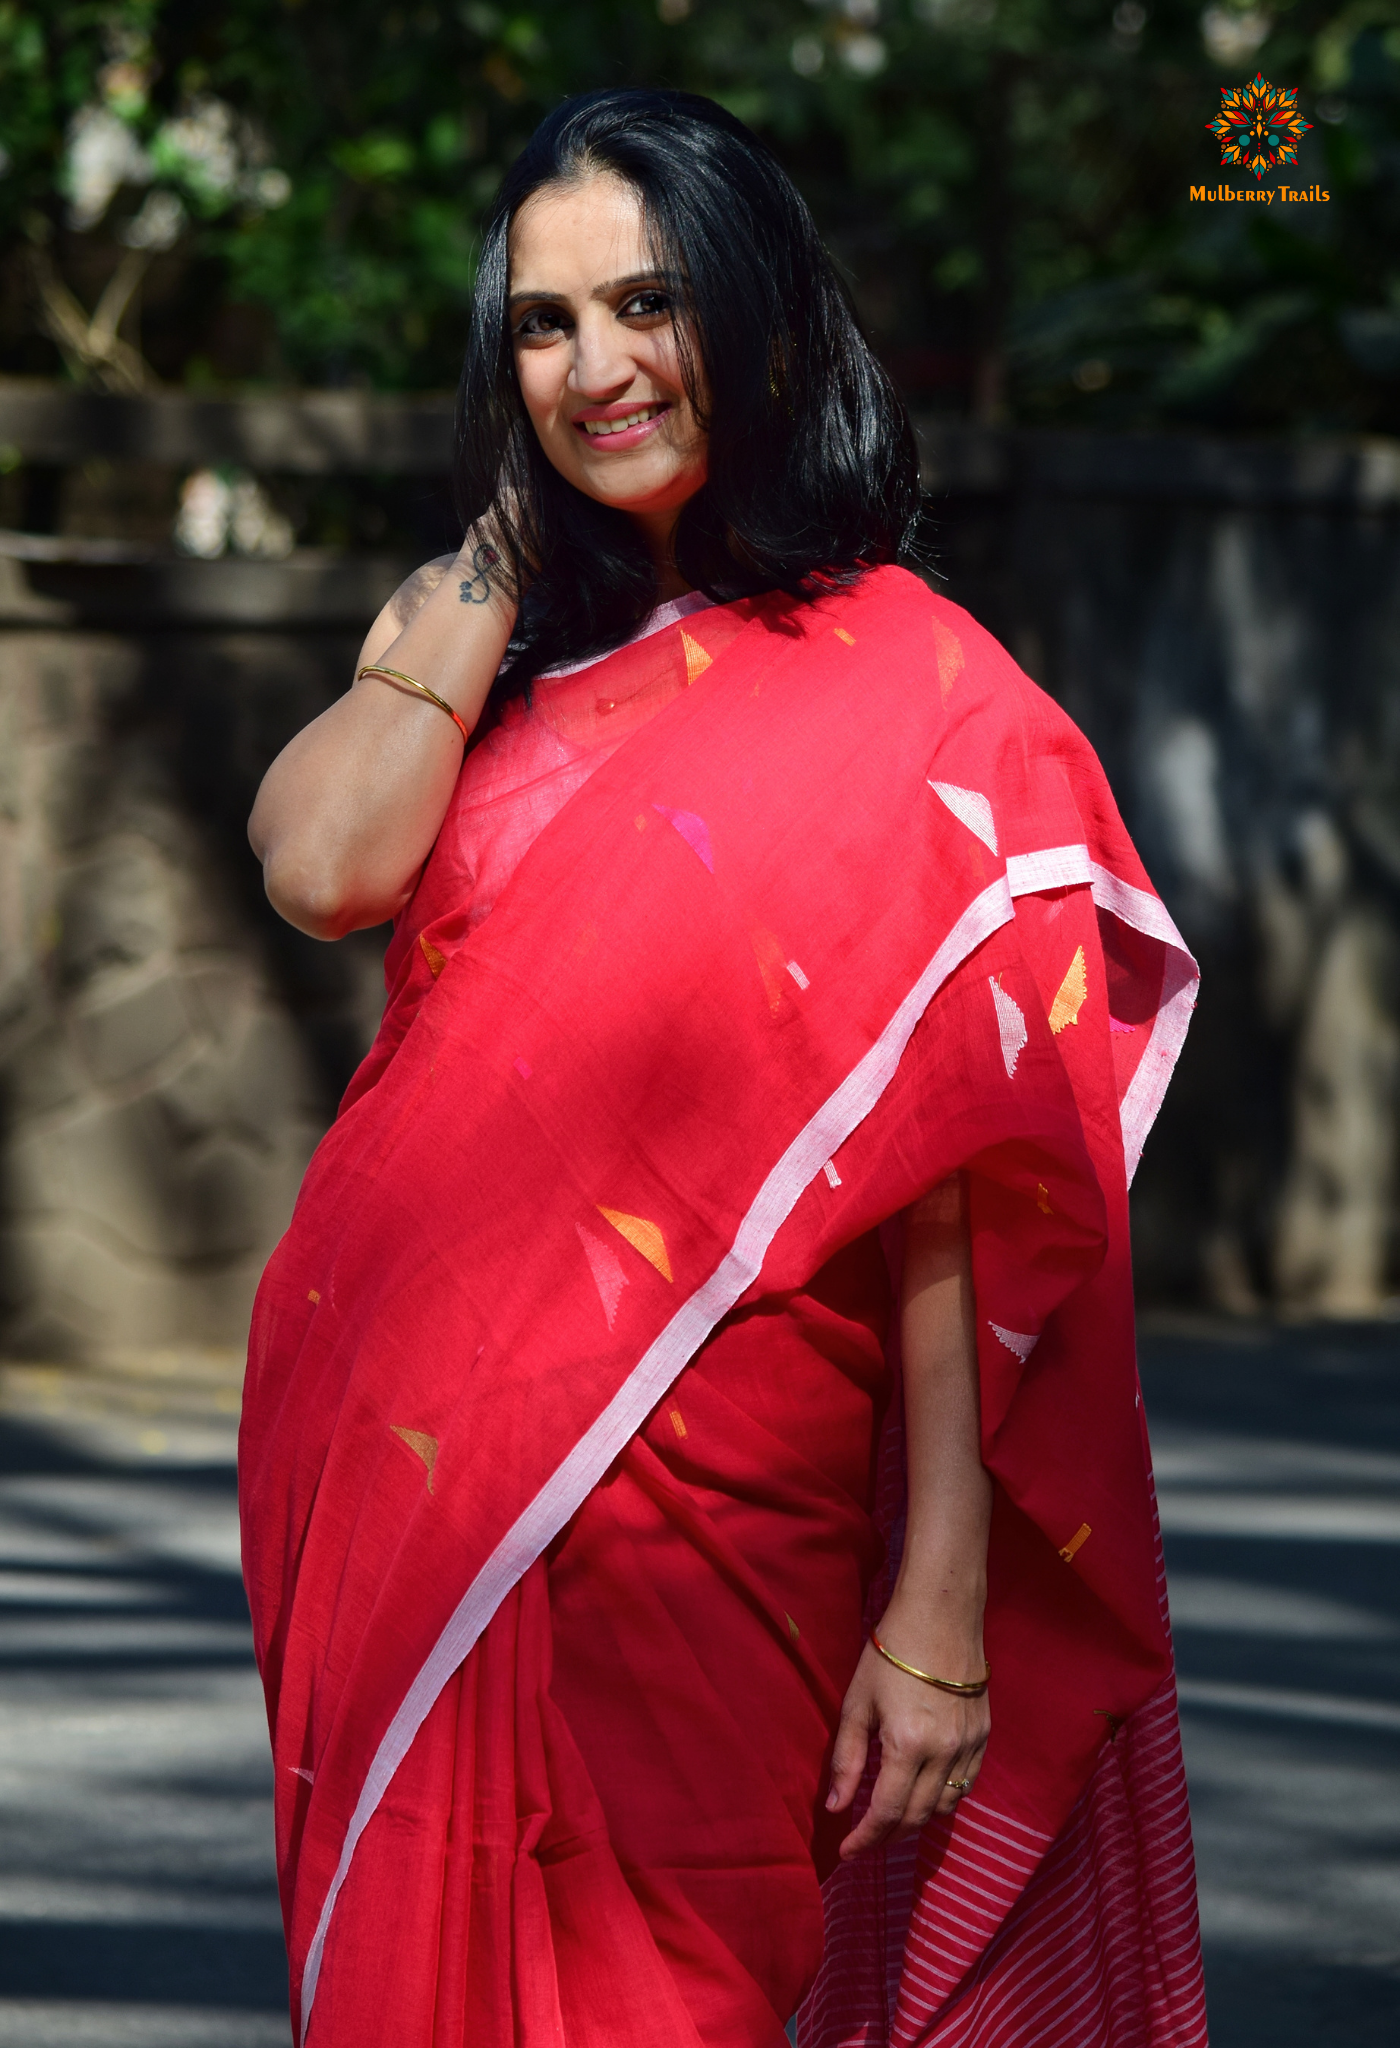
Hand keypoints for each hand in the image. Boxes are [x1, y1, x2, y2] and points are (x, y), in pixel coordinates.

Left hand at [826, 1613, 989, 1859]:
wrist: (939, 1614)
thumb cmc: (889, 1653)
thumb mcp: (857, 1703)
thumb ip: (847, 1759)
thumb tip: (837, 1808)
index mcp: (908, 1745)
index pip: (888, 1814)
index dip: (865, 1839)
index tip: (845, 1852)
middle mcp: (945, 1753)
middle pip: (918, 1818)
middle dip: (888, 1836)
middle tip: (864, 1838)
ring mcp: (970, 1746)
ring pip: (945, 1806)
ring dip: (917, 1820)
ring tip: (891, 1817)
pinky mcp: (984, 1735)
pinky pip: (965, 1784)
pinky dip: (942, 1797)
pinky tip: (923, 1789)